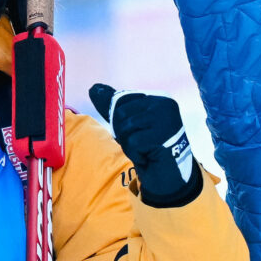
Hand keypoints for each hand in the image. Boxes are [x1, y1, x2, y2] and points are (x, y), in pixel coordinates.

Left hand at [89, 83, 202, 206]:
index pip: (122, 102)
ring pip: (125, 128)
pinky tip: (148, 156)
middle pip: (121, 113)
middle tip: (141, 142)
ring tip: (144, 149)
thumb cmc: (149, 144)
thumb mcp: (132, 121)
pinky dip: (135, 153)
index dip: (121, 120)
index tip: (138, 131)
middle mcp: (164, 105)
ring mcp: (165, 121)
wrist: (167, 172)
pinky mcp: (162, 138)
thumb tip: (93, 88)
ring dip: (129, 144)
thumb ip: (114, 104)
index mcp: (159, 98)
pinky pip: (132, 143)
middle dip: (124, 132)